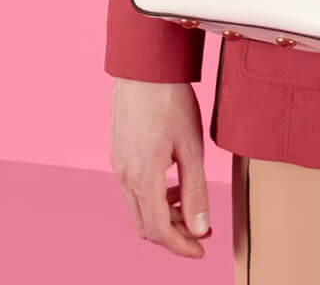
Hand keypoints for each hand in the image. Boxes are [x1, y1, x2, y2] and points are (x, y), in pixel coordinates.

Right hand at [110, 77, 212, 257]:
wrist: (144, 68)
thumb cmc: (171, 101)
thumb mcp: (191, 147)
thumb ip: (195, 191)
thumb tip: (199, 228)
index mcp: (143, 178)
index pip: (159, 231)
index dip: (180, 247)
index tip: (201, 251)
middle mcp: (124, 176)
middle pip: (146, 225)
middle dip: (173, 235)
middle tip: (200, 232)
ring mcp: (118, 164)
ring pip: (139, 208)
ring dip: (164, 215)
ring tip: (191, 206)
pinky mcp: (119, 153)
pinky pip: (134, 189)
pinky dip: (154, 197)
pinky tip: (174, 183)